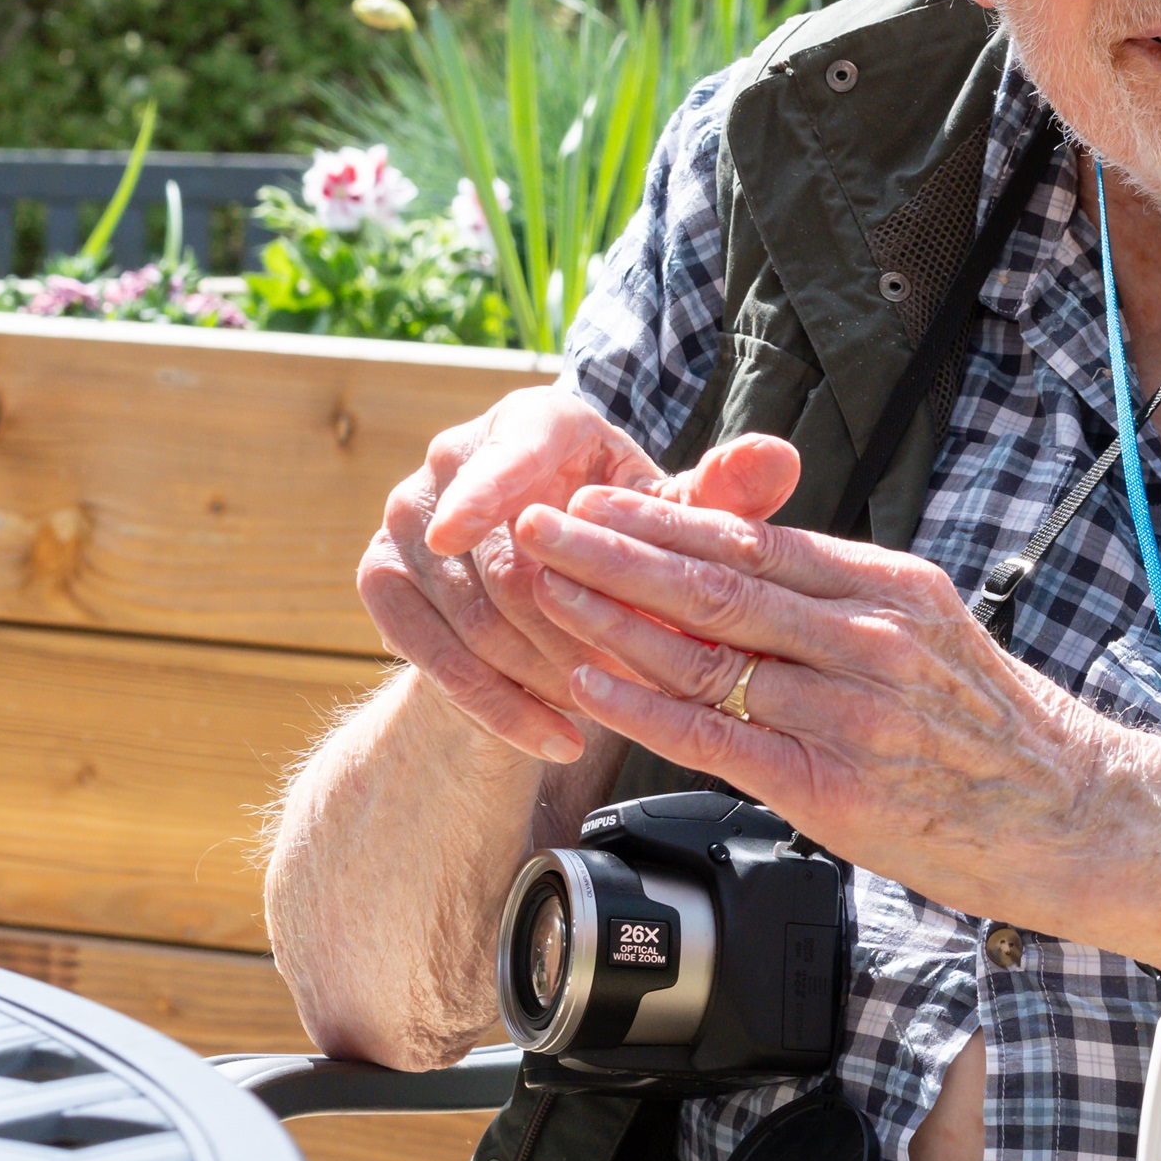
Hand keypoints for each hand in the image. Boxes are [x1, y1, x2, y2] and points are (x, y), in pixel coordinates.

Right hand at [355, 384, 789, 761]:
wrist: (546, 571)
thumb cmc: (626, 528)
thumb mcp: (673, 513)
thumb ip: (722, 492)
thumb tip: (779, 459)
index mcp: (529, 421)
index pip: (506, 455)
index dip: (484, 493)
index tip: (454, 531)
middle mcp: (451, 458)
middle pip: (501, 561)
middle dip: (571, 627)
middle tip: (633, 676)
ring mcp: (405, 521)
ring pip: (470, 618)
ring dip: (543, 672)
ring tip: (612, 708)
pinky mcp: (381, 581)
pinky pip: (431, 658)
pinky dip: (497, 707)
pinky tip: (555, 739)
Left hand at [509, 446, 1160, 962]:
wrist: (1074, 816)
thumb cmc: (995, 733)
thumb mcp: (930, 633)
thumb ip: (842, 605)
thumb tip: (747, 572)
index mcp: (890, 586)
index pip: (754, 538)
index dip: (663, 516)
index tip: (594, 496)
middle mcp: (869, 636)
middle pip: (716, 579)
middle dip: (614, 549)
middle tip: (537, 522)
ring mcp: (850, 712)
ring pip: (707, 651)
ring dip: (610, 617)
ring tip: (540, 589)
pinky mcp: (832, 787)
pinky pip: (717, 737)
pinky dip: (646, 704)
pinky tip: (590, 682)